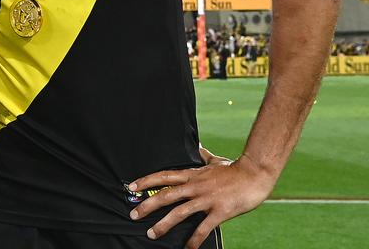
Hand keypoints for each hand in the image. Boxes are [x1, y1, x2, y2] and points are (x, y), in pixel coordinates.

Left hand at [129, 146, 275, 247]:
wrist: (256, 173)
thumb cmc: (236, 168)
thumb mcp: (215, 161)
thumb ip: (204, 157)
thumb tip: (198, 148)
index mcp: (193, 175)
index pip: (164, 176)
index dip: (146, 181)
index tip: (131, 187)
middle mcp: (195, 186)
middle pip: (165, 195)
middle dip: (147, 206)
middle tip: (133, 215)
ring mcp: (207, 199)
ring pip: (179, 213)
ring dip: (163, 225)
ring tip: (151, 234)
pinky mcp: (220, 211)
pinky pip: (203, 228)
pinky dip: (194, 239)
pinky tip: (188, 248)